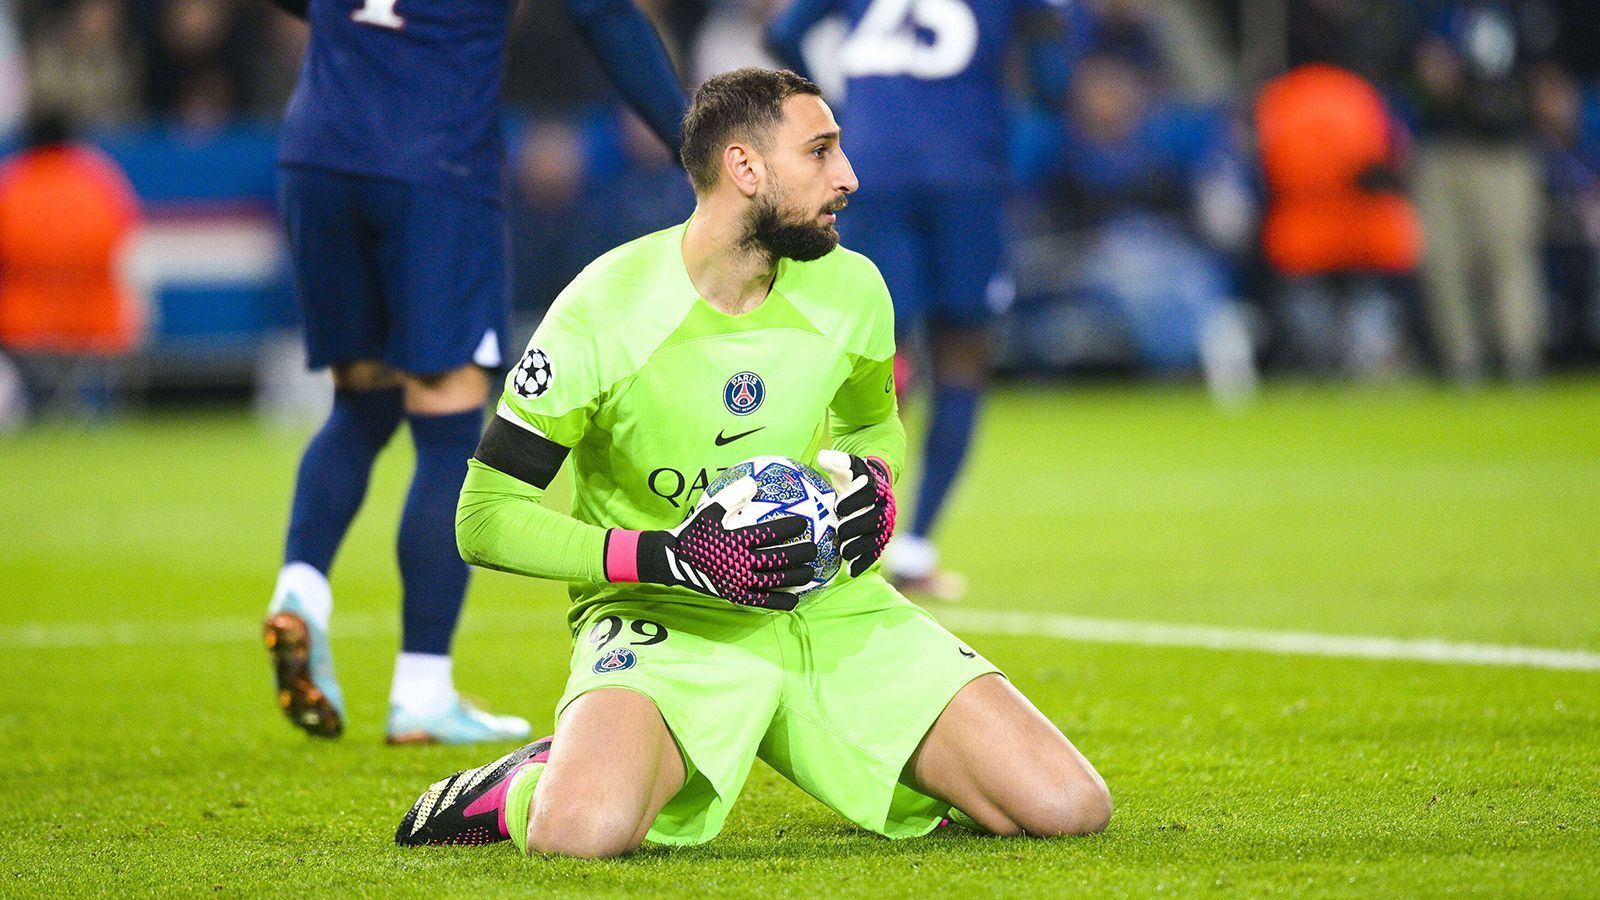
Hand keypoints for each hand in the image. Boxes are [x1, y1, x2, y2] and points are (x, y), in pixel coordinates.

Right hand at [604, 477, 817, 610]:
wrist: (675, 560)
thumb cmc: (695, 532)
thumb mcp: (710, 510)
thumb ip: (732, 496)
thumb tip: (753, 482)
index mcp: (736, 539)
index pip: (771, 533)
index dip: (791, 527)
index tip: (804, 523)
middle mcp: (741, 562)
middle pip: (779, 559)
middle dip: (801, 554)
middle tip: (814, 549)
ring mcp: (739, 581)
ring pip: (775, 580)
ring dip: (796, 576)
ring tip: (811, 572)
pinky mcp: (736, 595)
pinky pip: (763, 601)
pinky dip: (780, 600)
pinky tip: (794, 599)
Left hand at [817, 450, 894, 576]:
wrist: (871, 488)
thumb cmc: (853, 478)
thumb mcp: (846, 467)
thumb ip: (836, 462)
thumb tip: (823, 457)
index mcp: (876, 487)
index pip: (870, 492)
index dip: (855, 499)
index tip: (837, 507)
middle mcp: (884, 507)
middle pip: (874, 519)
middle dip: (856, 526)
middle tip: (839, 531)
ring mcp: (884, 525)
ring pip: (877, 539)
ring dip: (860, 547)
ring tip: (843, 552)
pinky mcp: (880, 540)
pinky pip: (875, 553)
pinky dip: (864, 562)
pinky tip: (850, 571)